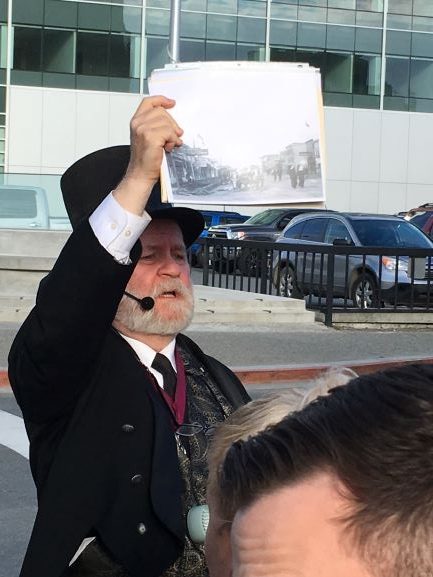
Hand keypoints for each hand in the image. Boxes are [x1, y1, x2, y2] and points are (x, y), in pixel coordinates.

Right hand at [113, 95, 182, 214]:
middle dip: (172, 123)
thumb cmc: (146, 159)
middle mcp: (137, 123)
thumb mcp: (148, 137)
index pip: (148, 102)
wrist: (141, 174)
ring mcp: (143, 129)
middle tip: (175, 135)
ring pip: (167, 122)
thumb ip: (155, 125)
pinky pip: (169, 132)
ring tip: (170, 144)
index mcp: (136, 121)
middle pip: (161, 112)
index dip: (161, 100)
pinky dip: (173, 140)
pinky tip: (169, 148)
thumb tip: (172, 120)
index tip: (172, 103)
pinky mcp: (150, 137)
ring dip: (173, 134)